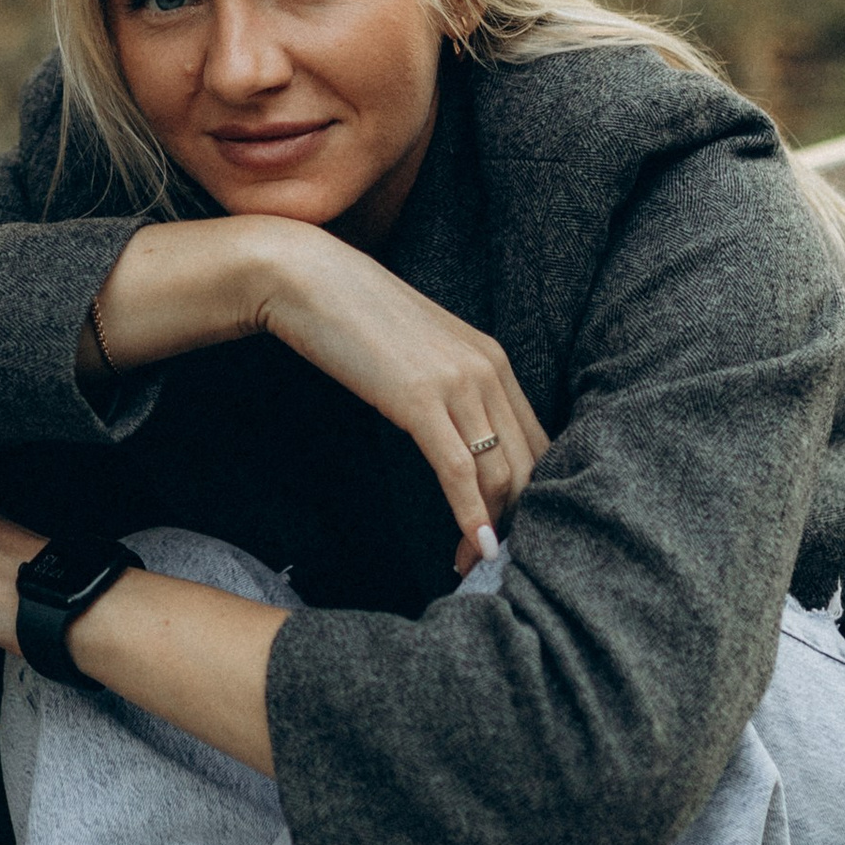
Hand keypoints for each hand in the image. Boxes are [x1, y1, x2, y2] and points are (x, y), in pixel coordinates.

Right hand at [238, 226, 547, 564]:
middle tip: (489, 560)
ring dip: (490, 527)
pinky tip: (473, 546)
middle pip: (528, 462)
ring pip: (501, 472)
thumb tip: (451, 435)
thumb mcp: (417, 353)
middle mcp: (489, 369)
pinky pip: (460, 470)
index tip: (507, 528)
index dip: (530, 494)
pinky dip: (471, 516)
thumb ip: (445, 388)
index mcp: (493, 359)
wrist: (308, 279)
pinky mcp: (422, 399)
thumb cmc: (353, 317)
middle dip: (517, 519)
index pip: (536, 440)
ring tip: (471, 565)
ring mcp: (460, 382)